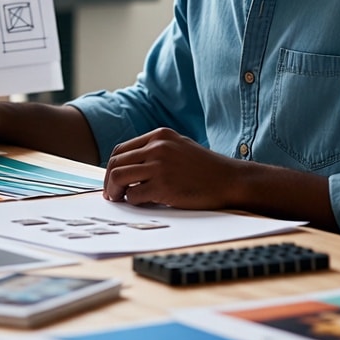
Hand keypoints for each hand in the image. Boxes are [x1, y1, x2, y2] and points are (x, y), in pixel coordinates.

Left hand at [103, 127, 242, 209]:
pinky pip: (134, 195)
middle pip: (116, 162)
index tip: (112, 179)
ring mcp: (159, 166)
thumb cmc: (205, 168)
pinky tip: (140, 203)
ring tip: (119, 199)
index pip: (121, 149)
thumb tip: (129, 166)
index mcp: (159, 136)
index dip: (113, 166)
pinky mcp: (163, 186)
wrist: (230, 180)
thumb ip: (155, 150)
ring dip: (114, 191)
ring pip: (119, 177)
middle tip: (111, 194)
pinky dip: (132, 201)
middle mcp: (156, 147)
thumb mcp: (179, 146)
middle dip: (109, 180)